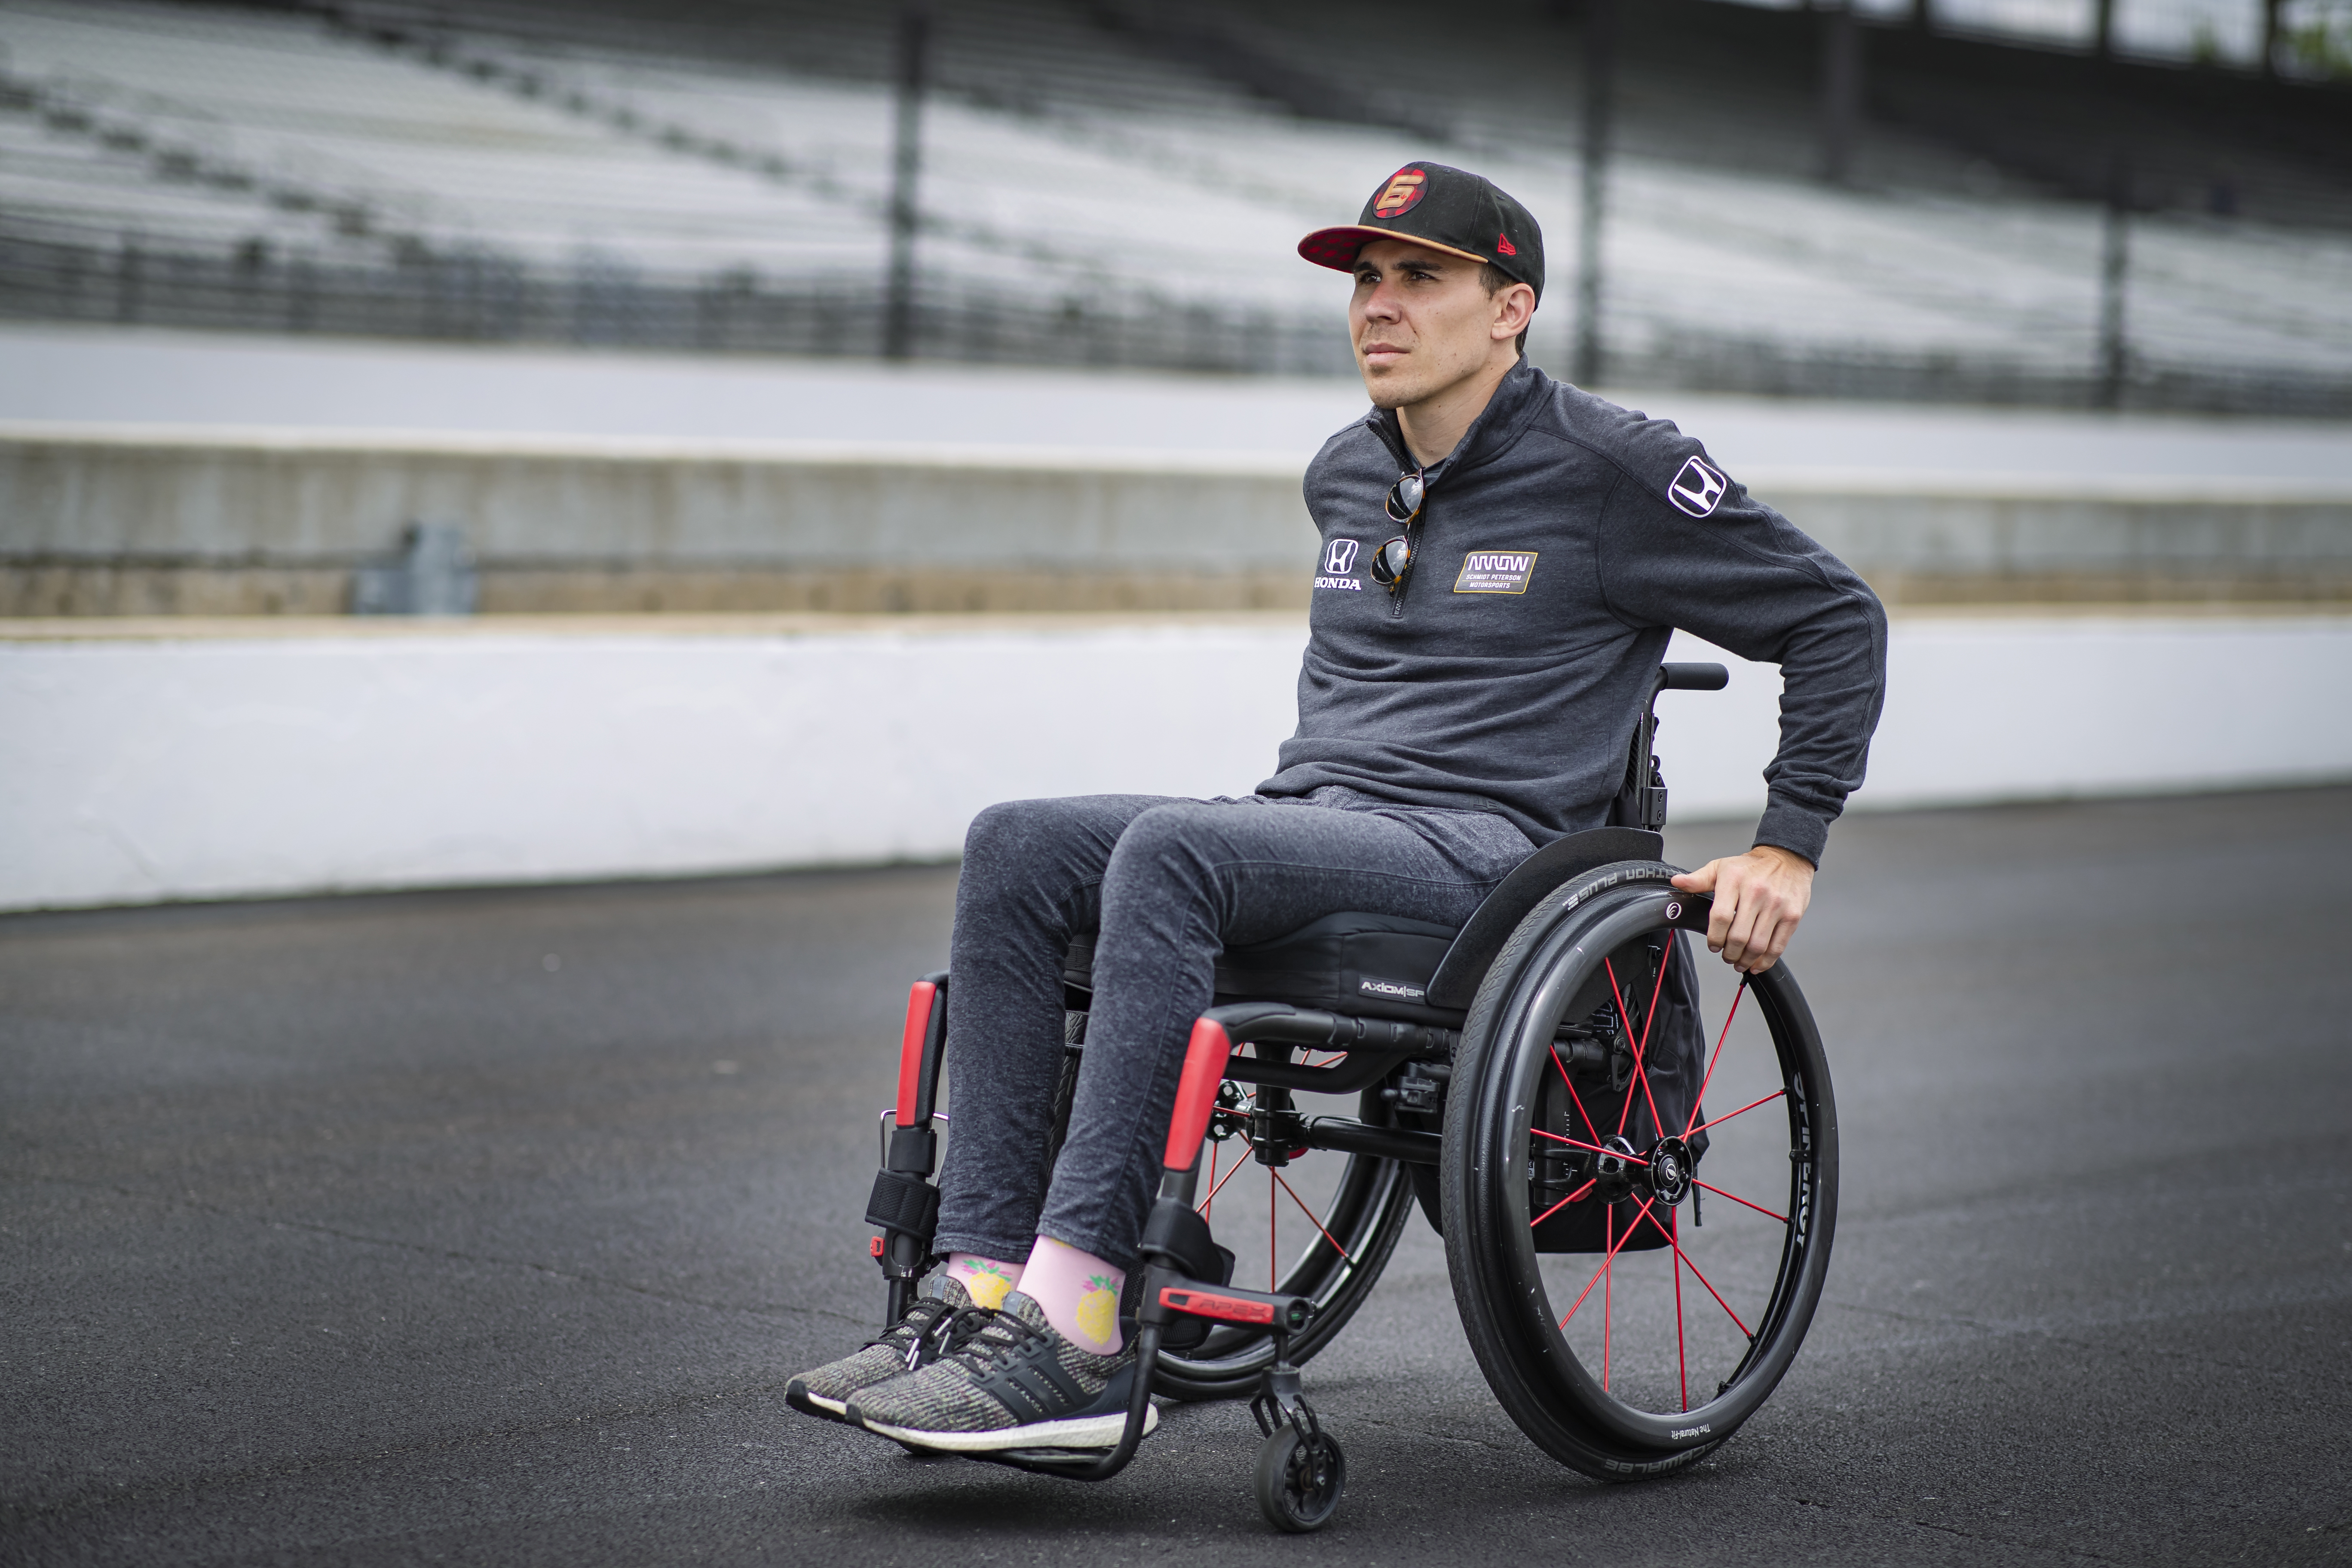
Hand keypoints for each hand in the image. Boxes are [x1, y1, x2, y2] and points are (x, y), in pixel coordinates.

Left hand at [1670, 845, 1814, 974]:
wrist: (1787, 857)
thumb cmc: (1752, 866)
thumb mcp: (1721, 867)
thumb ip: (1698, 879)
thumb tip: (1677, 882)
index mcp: (1734, 881)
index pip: (1720, 918)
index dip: (1714, 938)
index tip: (1713, 945)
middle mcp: (1757, 893)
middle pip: (1739, 936)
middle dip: (1729, 953)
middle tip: (1727, 956)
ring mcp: (1776, 906)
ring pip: (1758, 945)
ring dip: (1746, 960)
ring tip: (1739, 962)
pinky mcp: (1792, 916)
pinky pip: (1778, 946)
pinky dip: (1766, 961)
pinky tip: (1757, 963)